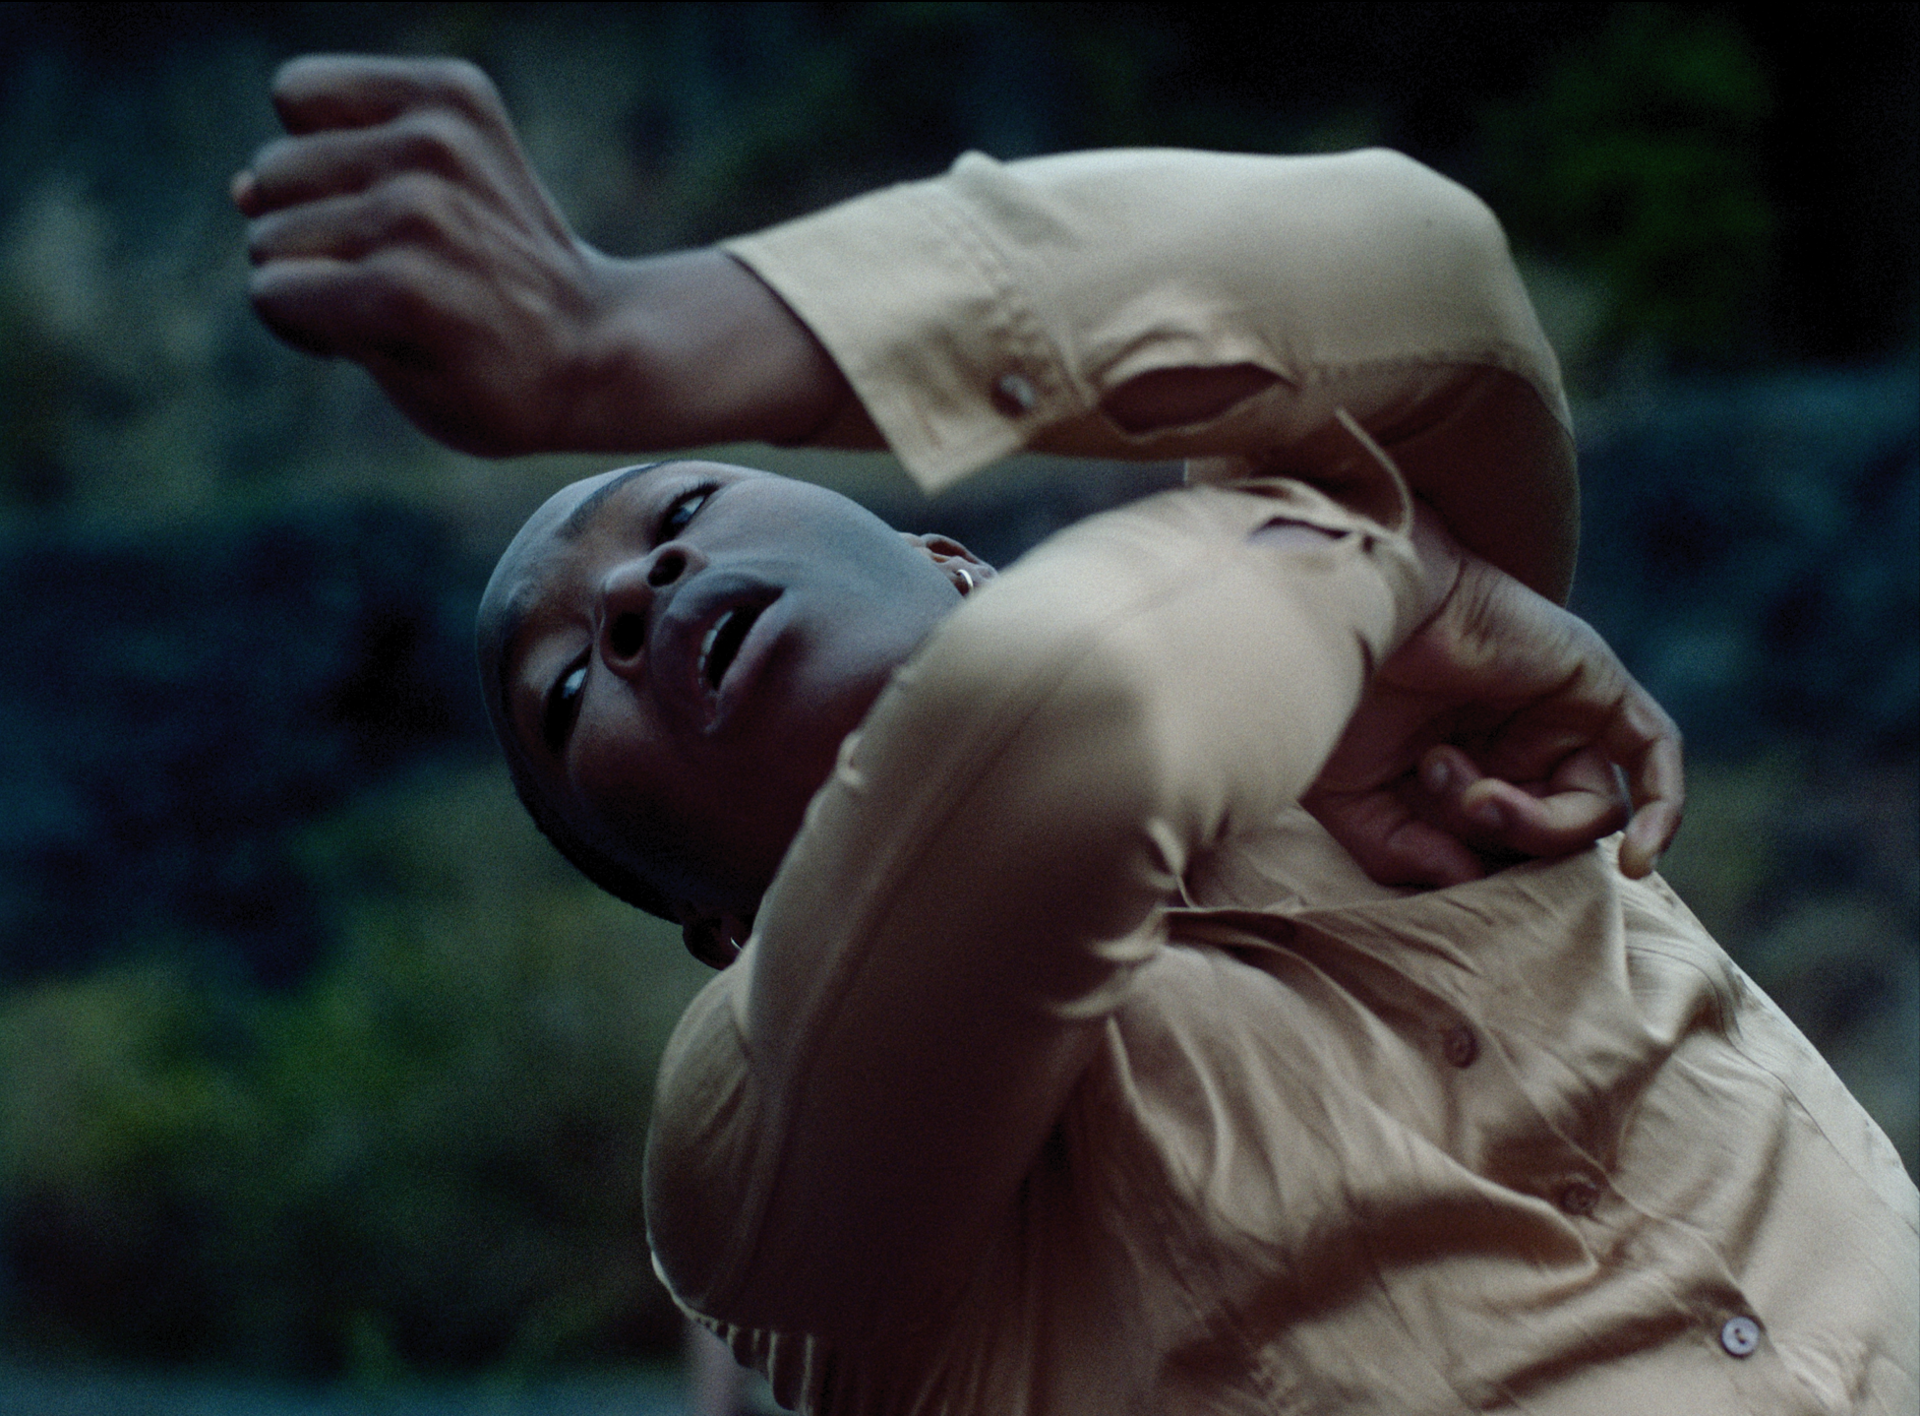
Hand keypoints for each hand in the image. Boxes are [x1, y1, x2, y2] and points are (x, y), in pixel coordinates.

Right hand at [235, 56, 852, 456]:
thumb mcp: (392, 384)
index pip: (268, 291)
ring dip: (318, 206)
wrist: (594, 342)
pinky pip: (308, 90)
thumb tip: (241, 187)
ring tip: (395, 241)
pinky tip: (383, 171)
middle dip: (311, 264)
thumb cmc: (487, 382)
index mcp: (403, 292)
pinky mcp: (452, 94)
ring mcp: (438, 142)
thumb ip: (302, 300)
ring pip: (281, 165)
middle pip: (270, 223)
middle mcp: (419, 205)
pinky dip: (325, 129)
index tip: (378, 340)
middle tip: (397, 291)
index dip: (309, 327)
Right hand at [1305, 536, 1682, 887]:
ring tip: (1477, 791)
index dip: (1478, 867)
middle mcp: (1511, 740)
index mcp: (1458, 765)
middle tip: (1456, 804)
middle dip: (1503, 839)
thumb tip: (1470, 880)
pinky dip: (1663, 807)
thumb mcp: (1352, 799)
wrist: (1352, 611)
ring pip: (1594, 808)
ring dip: (1542, 826)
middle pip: (1549, 833)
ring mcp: (1555, 712)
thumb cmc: (1336, 692)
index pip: (1500, 848)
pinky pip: (1652, 750)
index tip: (1430, 851)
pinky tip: (1640, 859)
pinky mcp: (1591, 682)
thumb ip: (1405, 854)